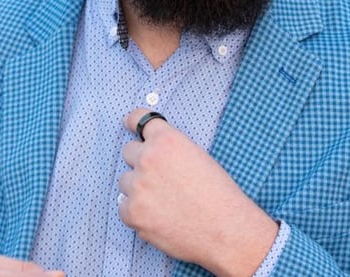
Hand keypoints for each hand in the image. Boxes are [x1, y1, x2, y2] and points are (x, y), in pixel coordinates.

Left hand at [118, 109, 277, 276]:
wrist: (226, 230)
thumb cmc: (218, 194)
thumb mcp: (197, 156)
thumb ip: (170, 148)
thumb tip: (151, 149)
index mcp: (167, 140)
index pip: (138, 119)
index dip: (133, 122)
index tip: (129, 124)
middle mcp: (148, 158)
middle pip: (128, 152)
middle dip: (140, 162)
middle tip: (159, 178)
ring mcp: (138, 186)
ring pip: (125, 181)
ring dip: (138, 189)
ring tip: (163, 201)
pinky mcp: (133, 213)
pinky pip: (123, 207)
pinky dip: (137, 212)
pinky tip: (157, 216)